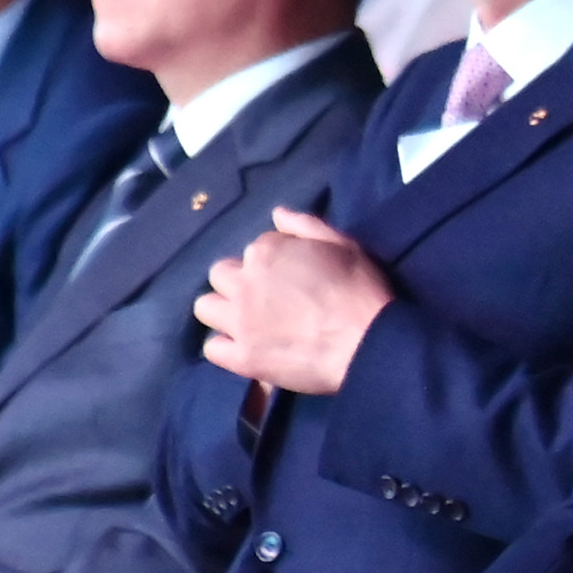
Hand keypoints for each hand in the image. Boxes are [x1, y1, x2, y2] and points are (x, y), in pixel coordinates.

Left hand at [197, 210, 394, 395]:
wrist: (368, 342)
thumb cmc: (360, 289)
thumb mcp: (341, 244)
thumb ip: (304, 225)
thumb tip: (276, 214)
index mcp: (266, 251)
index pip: (255, 248)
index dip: (273, 262)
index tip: (292, 276)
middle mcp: (244, 282)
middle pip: (220, 274)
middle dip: (238, 281)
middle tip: (265, 297)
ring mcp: (240, 322)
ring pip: (205, 307)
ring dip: (222, 310)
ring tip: (247, 321)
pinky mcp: (243, 357)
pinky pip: (212, 349)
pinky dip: (226, 347)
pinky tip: (245, 348)